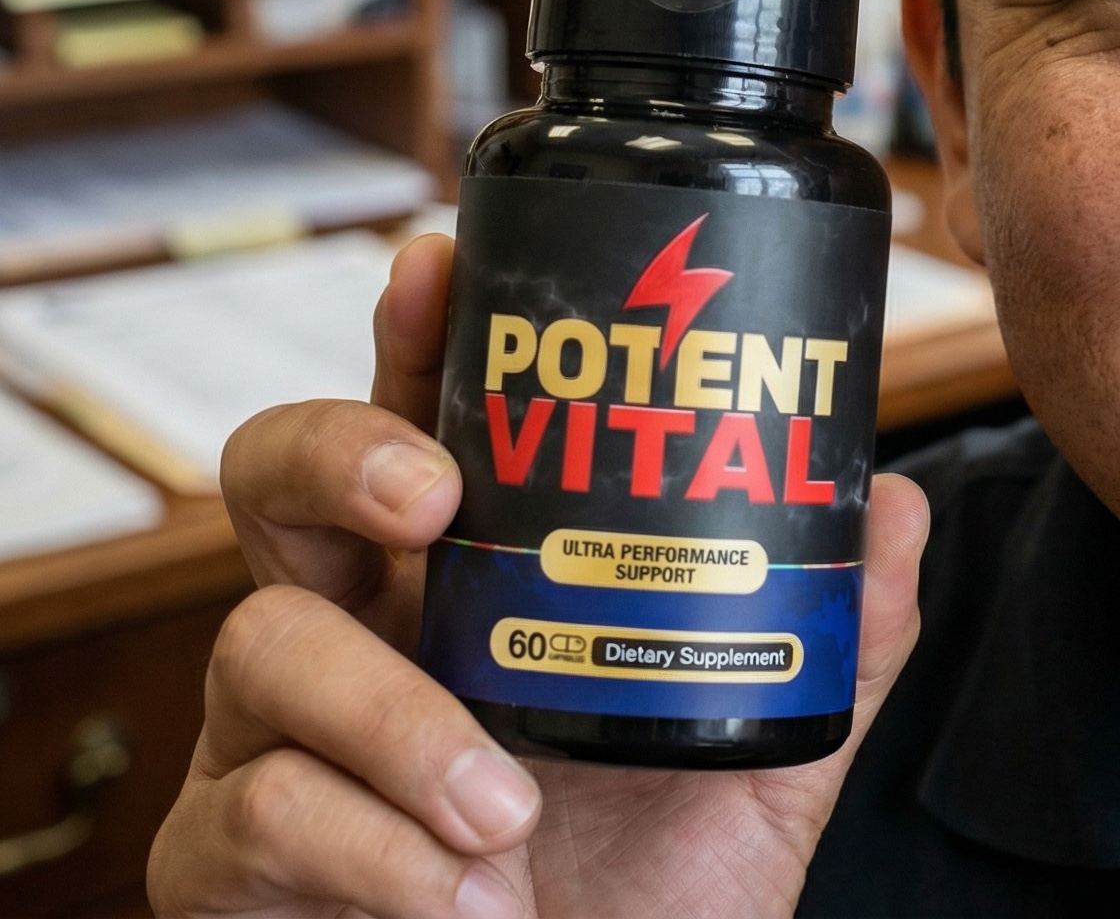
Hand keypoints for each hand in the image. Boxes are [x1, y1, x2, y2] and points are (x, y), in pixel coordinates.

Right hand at [147, 235, 931, 918]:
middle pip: (274, 471)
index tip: (440, 263)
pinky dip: (373, 854)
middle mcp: (358, 630)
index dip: (416, 334)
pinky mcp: (225, 860)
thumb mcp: (760, 759)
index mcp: (469, 580)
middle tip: (434, 501)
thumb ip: (832, 642)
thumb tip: (894, 508)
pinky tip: (463, 900)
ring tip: (506, 815)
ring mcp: (273, 739)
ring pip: (266, 642)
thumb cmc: (649, 890)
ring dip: (399, 723)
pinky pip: (258, 807)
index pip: (421, 420)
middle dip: (340, 452)